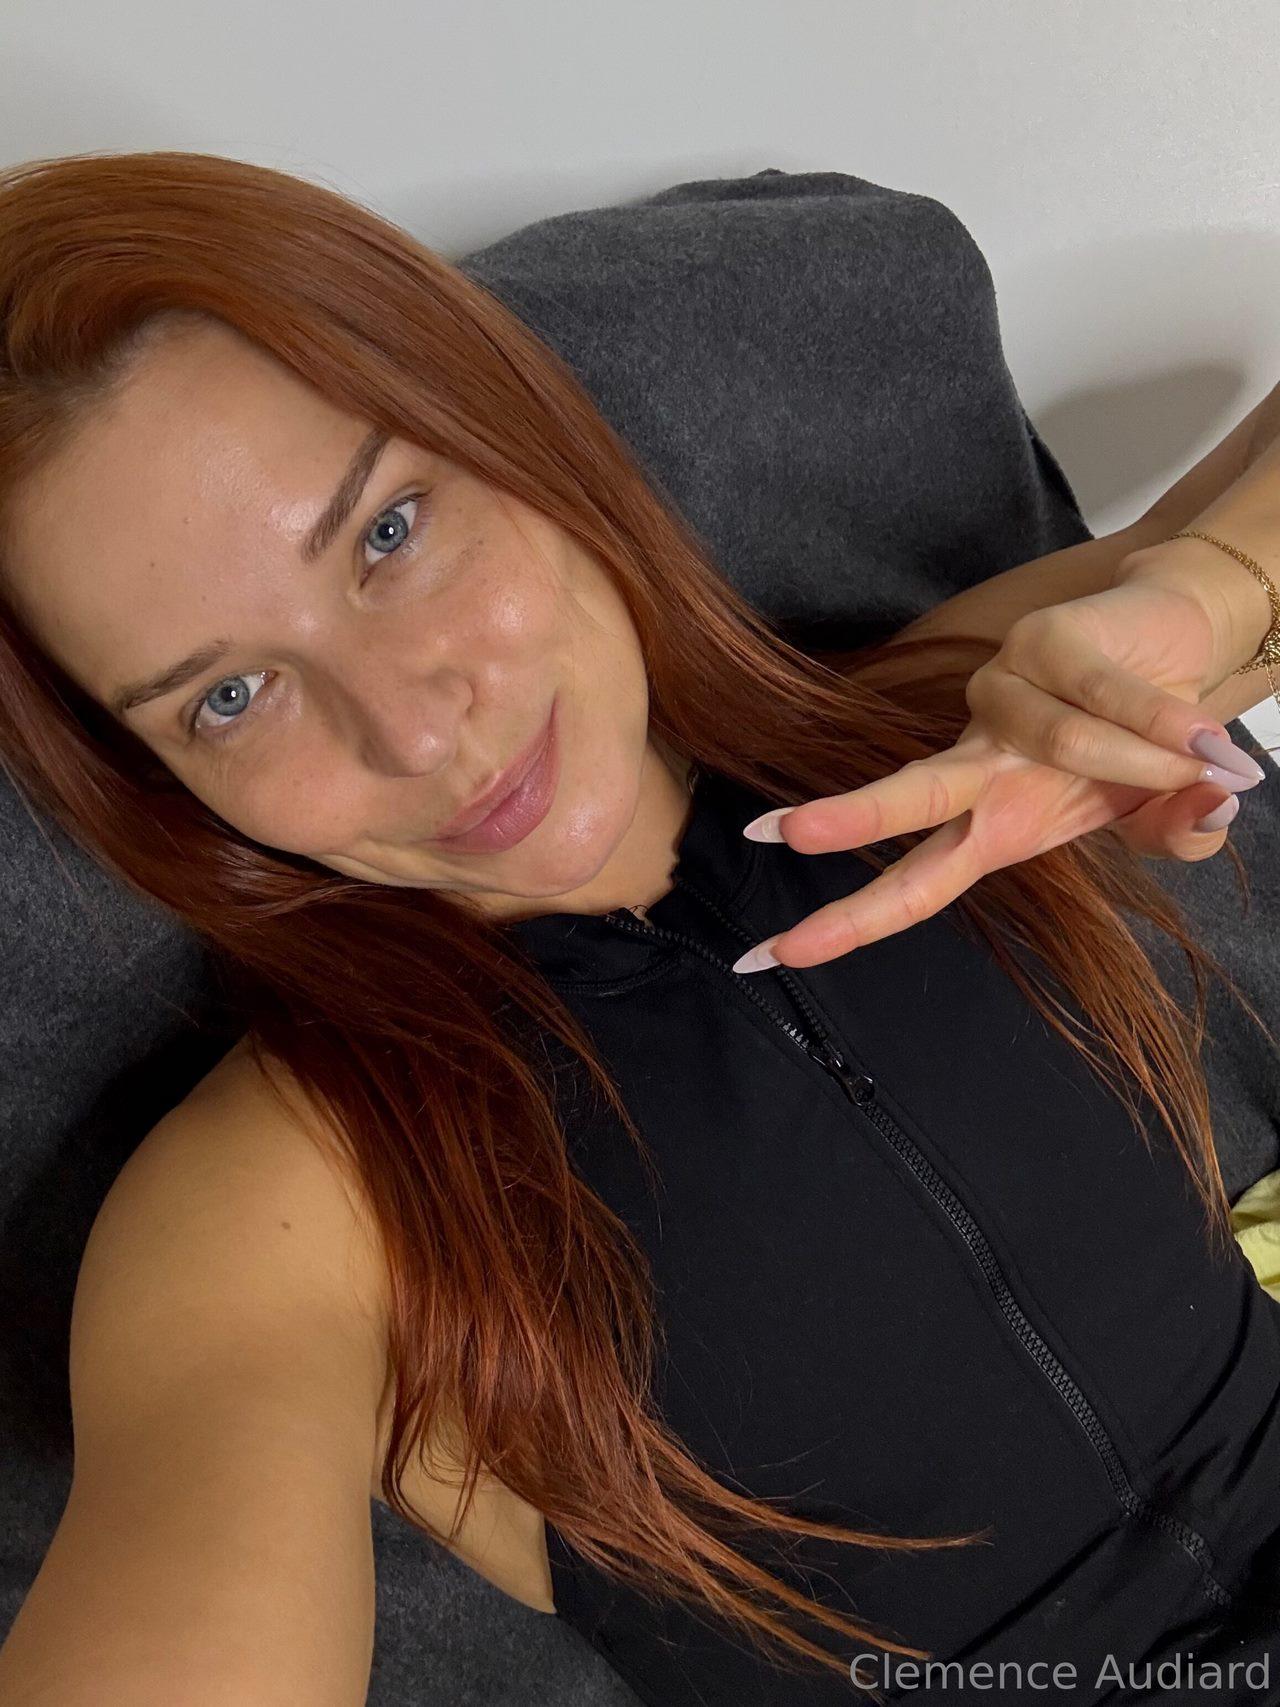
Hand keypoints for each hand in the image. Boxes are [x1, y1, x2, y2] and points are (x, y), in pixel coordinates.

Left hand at [734, 572, 1267, 972]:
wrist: (1178, 643)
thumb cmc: (1145, 745)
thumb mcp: (1160, 814)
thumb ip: (1174, 833)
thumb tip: (1209, 813)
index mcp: (993, 824)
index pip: (912, 883)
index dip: (849, 923)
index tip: (771, 956)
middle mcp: (982, 762)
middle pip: (912, 796)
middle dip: (851, 819)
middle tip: (780, 834)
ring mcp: (1004, 697)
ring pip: (1066, 740)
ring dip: (1145, 756)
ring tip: (1196, 753)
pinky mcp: (1043, 642)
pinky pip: (1112, 699)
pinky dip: (1166, 725)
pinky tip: (1204, 738)